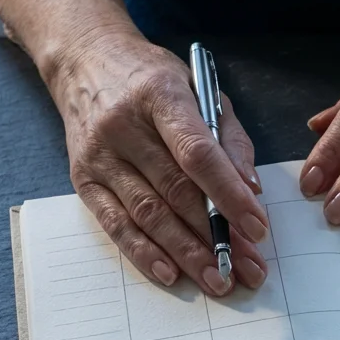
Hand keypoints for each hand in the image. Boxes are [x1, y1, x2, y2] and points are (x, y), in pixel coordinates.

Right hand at [49, 30, 270, 294]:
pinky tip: (171, 274)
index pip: (198, 153)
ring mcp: (99, 155)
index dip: (230, 195)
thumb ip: (229, 138)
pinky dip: (144, 253)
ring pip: (148, 214)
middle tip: (248, 269)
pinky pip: (114, 224)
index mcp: (160, 96)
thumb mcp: (199, 89)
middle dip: (217, 236)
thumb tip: (252, 191)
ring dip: (187, 253)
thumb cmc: (151, 78)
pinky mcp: (82, 178)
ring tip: (218, 280)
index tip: (258, 229)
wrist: (84, 59)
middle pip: (175, 191)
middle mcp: (124, 126)